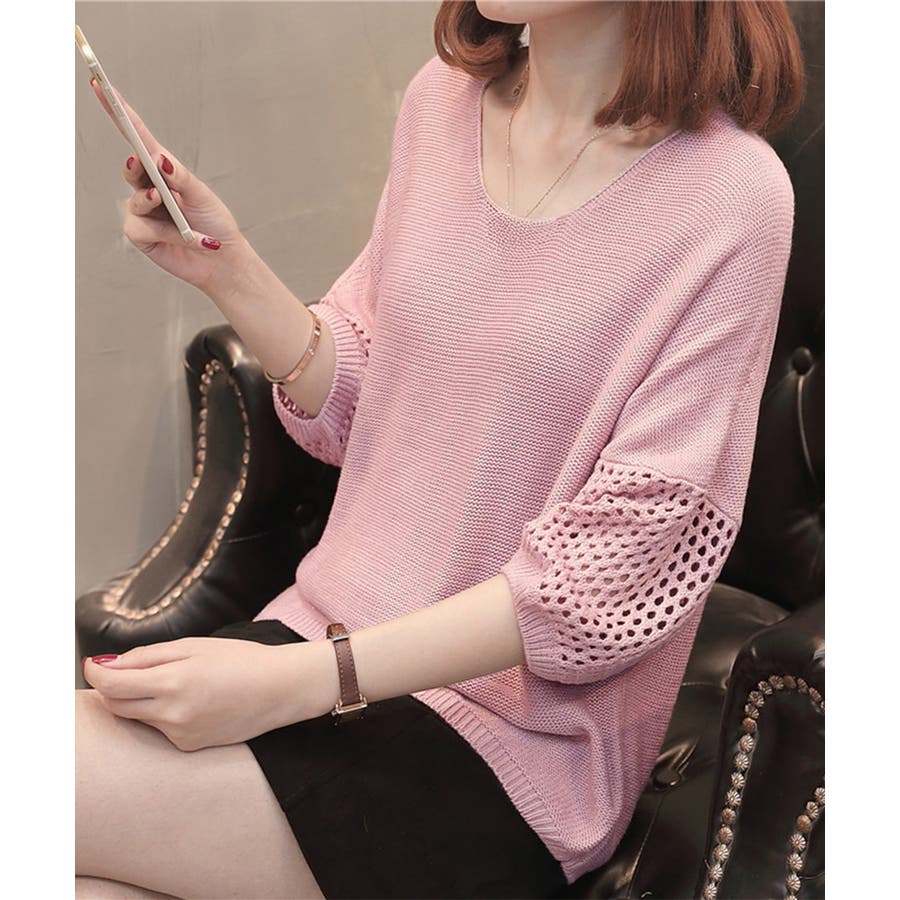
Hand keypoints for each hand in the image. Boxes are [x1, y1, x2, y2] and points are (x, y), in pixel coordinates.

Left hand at [82, 637, 315, 751]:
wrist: (280, 689)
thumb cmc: (241, 660)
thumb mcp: (194, 645)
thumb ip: (148, 655)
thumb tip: (110, 665)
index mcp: (173, 681)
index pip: (112, 685)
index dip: (96, 673)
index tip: (92, 664)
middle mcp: (172, 714)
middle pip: (117, 706)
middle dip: (114, 688)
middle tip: (126, 670)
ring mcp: (181, 735)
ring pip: (140, 717)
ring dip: (142, 700)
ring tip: (176, 681)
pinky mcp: (190, 746)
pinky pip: (162, 729)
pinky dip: (165, 713)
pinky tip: (193, 701)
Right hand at [89, 77, 246, 294]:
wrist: (223, 261)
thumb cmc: (216, 224)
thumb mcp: (202, 196)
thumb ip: (181, 177)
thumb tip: (158, 157)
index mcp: (165, 171)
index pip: (139, 138)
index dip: (119, 112)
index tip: (100, 85)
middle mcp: (149, 187)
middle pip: (130, 167)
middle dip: (133, 165)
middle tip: (140, 162)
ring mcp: (142, 211)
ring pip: (137, 201)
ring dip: (162, 210)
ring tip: (184, 219)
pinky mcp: (140, 234)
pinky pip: (142, 227)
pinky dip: (169, 234)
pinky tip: (188, 238)